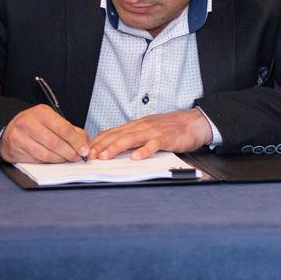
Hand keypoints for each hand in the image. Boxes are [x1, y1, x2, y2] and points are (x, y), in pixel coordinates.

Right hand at [0, 104, 90, 162]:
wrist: (11, 128)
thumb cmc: (37, 124)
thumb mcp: (54, 120)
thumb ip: (72, 130)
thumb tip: (85, 144)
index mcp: (41, 112)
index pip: (63, 129)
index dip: (76, 141)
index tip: (84, 150)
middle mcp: (28, 123)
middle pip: (55, 143)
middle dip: (69, 152)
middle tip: (77, 157)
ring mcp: (19, 137)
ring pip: (45, 154)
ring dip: (60, 159)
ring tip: (66, 159)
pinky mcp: (14, 150)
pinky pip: (36, 160)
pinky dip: (48, 162)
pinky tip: (53, 159)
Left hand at [89, 108, 211, 159]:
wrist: (195, 122)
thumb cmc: (171, 128)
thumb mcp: (148, 129)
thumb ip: (133, 136)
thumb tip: (113, 147)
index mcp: (136, 125)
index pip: (112, 132)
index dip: (98, 141)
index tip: (85, 151)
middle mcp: (142, 126)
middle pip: (118, 135)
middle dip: (101, 146)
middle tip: (89, 156)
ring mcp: (154, 131)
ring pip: (131, 138)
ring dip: (116, 147)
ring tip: (105, 156)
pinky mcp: (167, 138)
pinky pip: (154, 145)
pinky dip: (144, 151)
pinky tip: (136, 157)